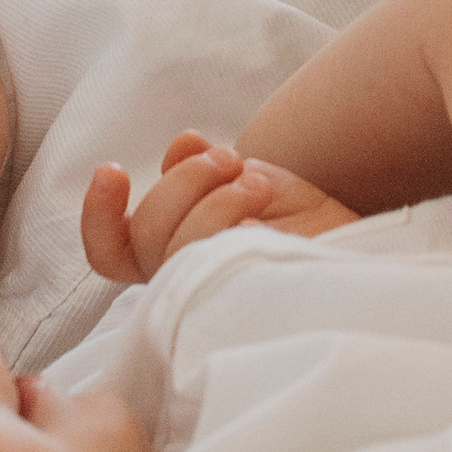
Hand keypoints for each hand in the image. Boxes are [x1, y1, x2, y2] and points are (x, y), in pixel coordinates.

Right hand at [80, 134, 355, 284]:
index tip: (112, 169)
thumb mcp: (242, 178)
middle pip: (143, 235)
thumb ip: (199, 170)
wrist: (355, 246)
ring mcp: (213, 297)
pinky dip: (235, 228)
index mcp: (171, 252)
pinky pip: (218, 267)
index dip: (96, 214)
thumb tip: (181, 145)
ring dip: (215, 200)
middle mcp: (184, 279)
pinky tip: (266, 216)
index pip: (109, 250)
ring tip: (257, 185)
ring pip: (175, 248)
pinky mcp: (248, 306)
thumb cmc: (293, 218)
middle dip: (182, 183)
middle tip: (229, 161)